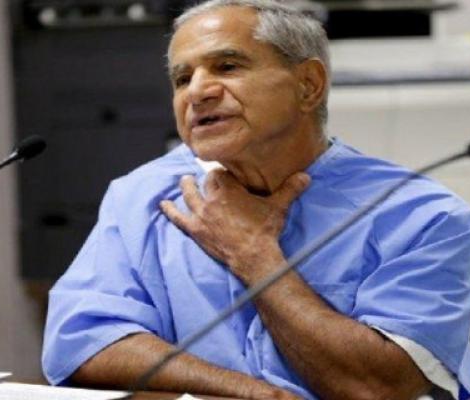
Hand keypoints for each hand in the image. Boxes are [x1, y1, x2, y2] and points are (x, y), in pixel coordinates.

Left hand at [160, 169, 309, 283]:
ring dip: (187, 187)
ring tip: (185, 180)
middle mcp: (211, 199)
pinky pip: (178, 218)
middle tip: (211, 177)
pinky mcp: (195, 230)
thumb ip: (290, 189)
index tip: (227, 173)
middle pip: (205, 182)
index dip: (224, 173)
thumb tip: (305, 177)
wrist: (252, 256)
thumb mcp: (278, 207)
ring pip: (189, 195)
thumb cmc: (264, 230)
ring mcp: (200, 215)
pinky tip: (163, 205)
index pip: (221, 173)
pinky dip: (170, 210)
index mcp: (228, 189)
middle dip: (208, 179)